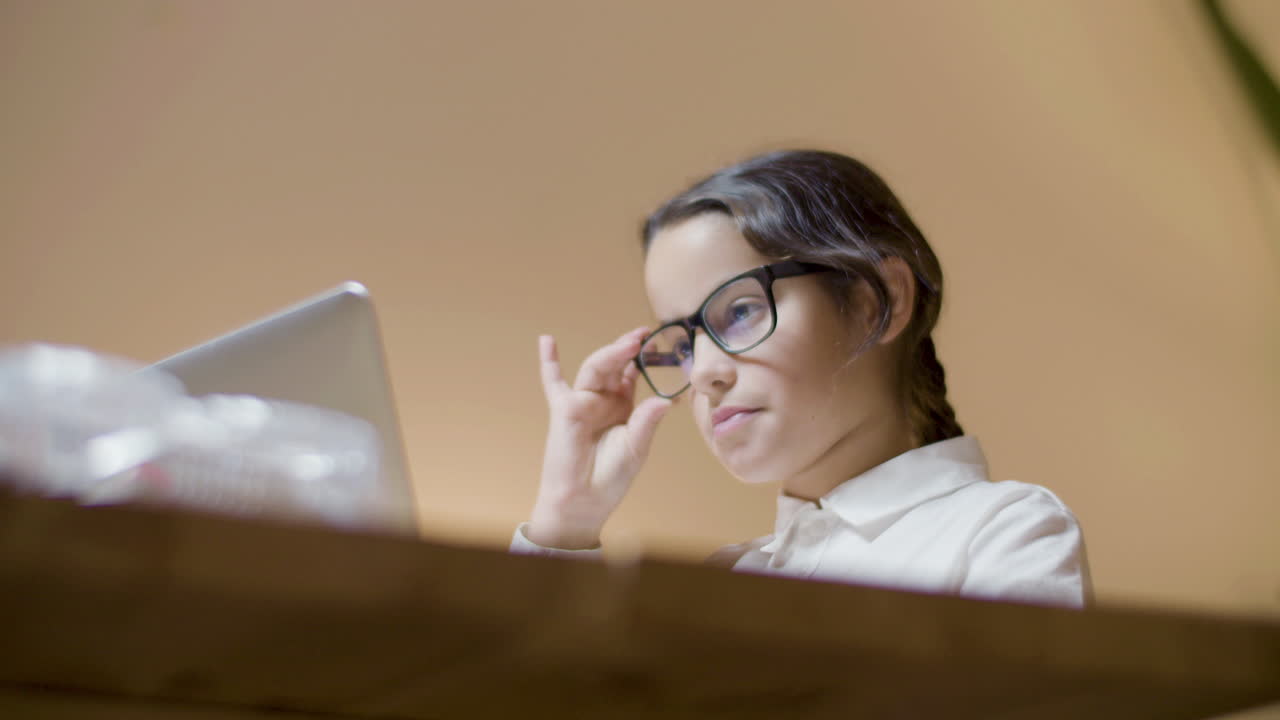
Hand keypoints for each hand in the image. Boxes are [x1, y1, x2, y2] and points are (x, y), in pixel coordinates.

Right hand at [527, 328, 672, 548]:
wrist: (584, 500)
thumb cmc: (610, 477)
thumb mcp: (637, 447)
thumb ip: (647, 422)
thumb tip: (667, 402)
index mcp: (623, 407)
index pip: (633, 375)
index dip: (644, 359)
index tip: (659, 344)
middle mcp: (603, 400)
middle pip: (616, 366)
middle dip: (629, 349)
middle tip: (645, 335)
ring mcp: (583, 402)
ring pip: (596, 368)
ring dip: (611, 352)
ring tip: (629, 342)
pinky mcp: (564, 409)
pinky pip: (553, 382)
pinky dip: (549, 361)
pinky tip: (547, 340)